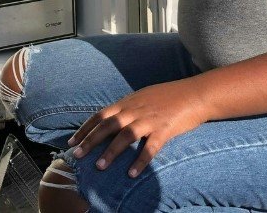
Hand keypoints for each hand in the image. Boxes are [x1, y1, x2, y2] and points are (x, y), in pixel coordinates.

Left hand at [67, 81, 207, 177]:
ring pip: (125, 136)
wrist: (194, 94)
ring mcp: (149, 119)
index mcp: (128, 102)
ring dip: (111, 152)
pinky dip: (140, 160)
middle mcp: (135, 110)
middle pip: (108, 126)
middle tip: (77, 155)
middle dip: (90, 141)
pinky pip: (150, 147)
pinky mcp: (165, 129)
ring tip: (100, 167)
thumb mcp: (142, 97)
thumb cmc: (168, 96)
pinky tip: (131, 173)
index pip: (100, 115)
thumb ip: (127, 107)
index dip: (85, 128)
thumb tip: (111, 119)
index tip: (71, 141)